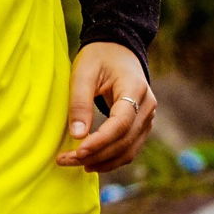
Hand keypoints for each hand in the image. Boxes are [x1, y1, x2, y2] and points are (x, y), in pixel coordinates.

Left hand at [56, 43, 154, 173]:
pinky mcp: (141, 126)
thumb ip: (80, 102)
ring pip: (129, 150)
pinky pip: (129, 149)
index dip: (100, 141)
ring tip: (75, 163)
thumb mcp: (83, 73)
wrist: (118, 49)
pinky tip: (91, 162)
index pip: (121, 123)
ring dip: (103, 162)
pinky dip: (111, 159)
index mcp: (135, 88)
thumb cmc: (99, 57)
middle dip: (96, 155)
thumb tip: (77, 135)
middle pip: (125, 141)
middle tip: (65, 160)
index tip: (77, 151)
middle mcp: (147, 106)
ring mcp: (147, 118)